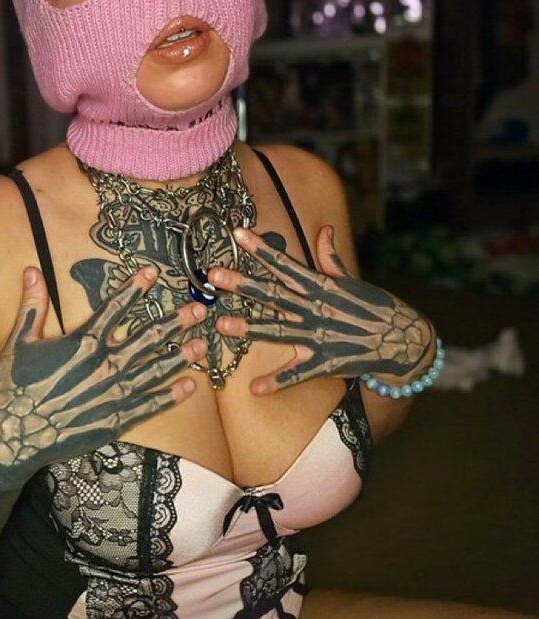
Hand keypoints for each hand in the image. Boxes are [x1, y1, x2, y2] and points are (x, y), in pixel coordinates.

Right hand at [0, 265, 206, 475]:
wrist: (10, 436)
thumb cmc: (12, 387)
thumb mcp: (18, 340)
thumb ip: (32, 305)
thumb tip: (31, 270)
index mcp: (83, 341)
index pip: (117, 307)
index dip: (136, 288)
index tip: (153, 273)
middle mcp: (105, 364)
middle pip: (149, 336)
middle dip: (176, 321)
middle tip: (199, 309)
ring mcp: (113, 393)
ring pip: (156, 369)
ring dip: (181, 355)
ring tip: (202, 344)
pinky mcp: (114, 420)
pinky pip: (150, 405)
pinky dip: (171, 396)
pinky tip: (190, 386)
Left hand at [209, 226, 433, 395]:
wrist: (404, 340)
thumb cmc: (375, 307)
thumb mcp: (353, 281)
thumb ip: (331, 259)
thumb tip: (324, 230)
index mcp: (321, 287)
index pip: (286, 264)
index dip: (262, 249)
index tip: (238, 234)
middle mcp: (316, 309)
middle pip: (273, 294)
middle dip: (243, 284)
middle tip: (214, 275)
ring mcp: (319, 336)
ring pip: (278, 330)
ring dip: (250, 328)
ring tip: (222, 325)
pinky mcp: (326, 362)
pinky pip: (298, 373)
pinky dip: (277, 382)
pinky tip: (254, 388)